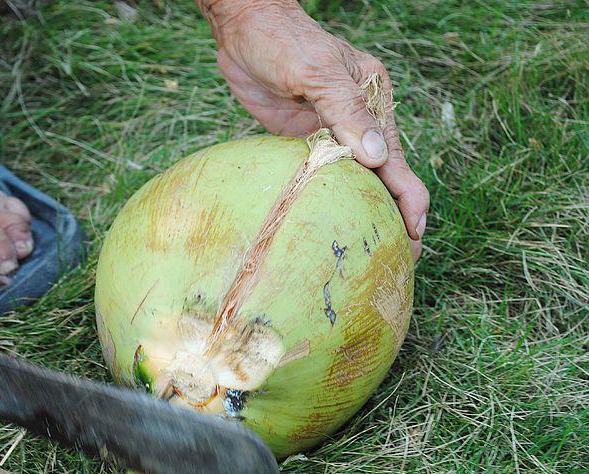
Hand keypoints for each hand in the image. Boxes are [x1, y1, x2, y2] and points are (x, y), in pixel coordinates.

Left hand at [199, 0, 428, 260]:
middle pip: (382, 176)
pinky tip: (334, 227)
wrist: (243, 28)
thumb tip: (378, 160)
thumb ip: (346, 114)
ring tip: (371, 254)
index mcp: (374, 98)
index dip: (409, 200)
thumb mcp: (316, 74)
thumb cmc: (282, 42)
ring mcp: (331, 129)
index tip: (414, 236)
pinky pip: (323, 174)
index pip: (398, 159)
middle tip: (399, 261)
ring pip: (355, 180)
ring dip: (365, 213)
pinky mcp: (304, 138)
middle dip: (393, 217)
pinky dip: (332, 199)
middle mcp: (358, 118)